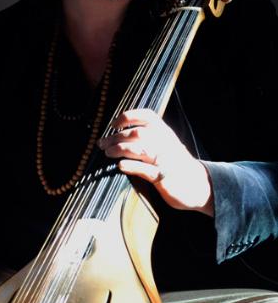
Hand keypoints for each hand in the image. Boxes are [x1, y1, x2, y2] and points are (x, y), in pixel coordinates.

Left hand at [99, 108, 213, 214]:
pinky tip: (120, 166)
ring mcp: (165, 160)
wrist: (198, 185)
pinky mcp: (163, 177)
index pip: (147, 117)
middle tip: (103, 144)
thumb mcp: (166, 145)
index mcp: (165, 133)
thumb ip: (149, 138)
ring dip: (120, 149)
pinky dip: (130, 166)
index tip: (114, 124)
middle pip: (137, 134)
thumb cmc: (176, 164)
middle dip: (116, 137)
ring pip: (140, 149)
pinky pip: (144, 170)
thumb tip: (118, 135)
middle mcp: (165, 144)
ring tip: (108, 153)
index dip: (128, 117)